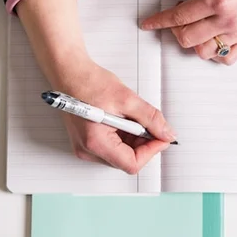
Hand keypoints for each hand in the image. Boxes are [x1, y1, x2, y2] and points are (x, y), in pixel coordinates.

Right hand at [57, 61, 175, 173]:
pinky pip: (112, 147)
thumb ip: (150, 119)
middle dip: (143, 144)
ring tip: (131, 117)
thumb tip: (166, 133)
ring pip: (121, 154)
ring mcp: (86, 148)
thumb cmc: (89, 83)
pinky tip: (123, 119)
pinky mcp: (87, 142)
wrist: (70, 73)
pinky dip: (124, 136)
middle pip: (126, 160)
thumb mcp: (127, 99)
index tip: (161, 137)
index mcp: (95, 142)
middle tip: (149, 124)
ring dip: (134, 139)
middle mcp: (88, 150)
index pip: (131, 163)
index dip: (151, 151)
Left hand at [140, 0, 236, 64]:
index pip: (178, 16)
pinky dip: (215, 53)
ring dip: (193, 42)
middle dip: (174, 31)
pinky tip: (213, 39)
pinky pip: (226, 58)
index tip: (148, 24)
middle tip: (178, 19)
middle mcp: (227, 19)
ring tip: (197, 27)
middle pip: (187, 38)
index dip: (158, 21)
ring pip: (203, 52)